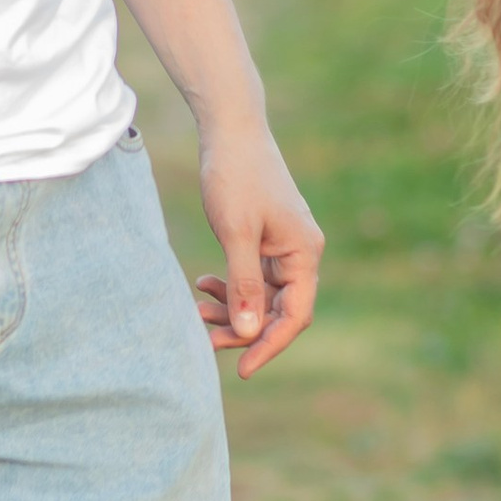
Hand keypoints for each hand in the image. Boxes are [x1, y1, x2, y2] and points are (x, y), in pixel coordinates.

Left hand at [191, 120, 323, 377]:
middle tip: (204, 340)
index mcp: (304, 253)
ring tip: (196, 311)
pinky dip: (230, 287)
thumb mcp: (236, 233)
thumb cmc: (235, 176)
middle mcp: (300, 253)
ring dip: (232, 309)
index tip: (242, 371)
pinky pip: (252, 278)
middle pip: (278, 311)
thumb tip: (247, 334)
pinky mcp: (265, 240)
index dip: (268, 345)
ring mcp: (284, 247)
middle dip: (243, 329)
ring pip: (261, 297)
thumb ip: (243, 284)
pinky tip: (203, 286)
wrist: (230, 130)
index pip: (295, 316)